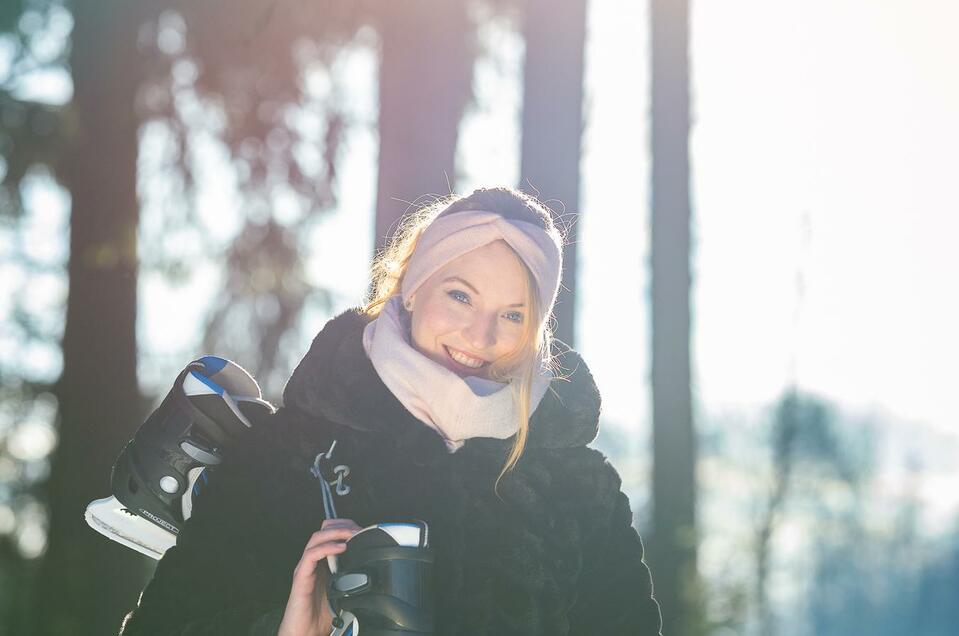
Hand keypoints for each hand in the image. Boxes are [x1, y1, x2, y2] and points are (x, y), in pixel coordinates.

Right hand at [278, 518, 361, 635]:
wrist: (305, 632)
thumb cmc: (322, 614)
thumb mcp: (345, 591)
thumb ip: (353, 578)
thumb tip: (373, 574)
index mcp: (322, 563)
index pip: (330, 534)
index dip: (345, 527)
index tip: (362, 529)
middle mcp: (312, 562)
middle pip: (322, 530)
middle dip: (341, 525)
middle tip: (357, 529)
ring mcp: (305, 568)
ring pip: (316, 538)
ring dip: (335, 532)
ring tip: (351, 534)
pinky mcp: (301, 577)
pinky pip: (310, 555)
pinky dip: (326, 548)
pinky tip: (341, 548)